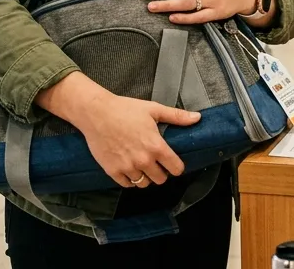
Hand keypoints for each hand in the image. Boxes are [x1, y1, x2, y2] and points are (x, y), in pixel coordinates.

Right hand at [73, 90, 200, 187]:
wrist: (96, 113)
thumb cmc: (125, 109)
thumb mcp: (153, 109)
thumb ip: (177, 116)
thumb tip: (197, 118)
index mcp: (156, 146)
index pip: (175, 168)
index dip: (177, 167)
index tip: (173, 164)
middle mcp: (143, 160)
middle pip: (160, 179)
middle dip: (161, 173)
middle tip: (157, 164)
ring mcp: (127, 167)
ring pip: (144, 184)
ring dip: (146, 177)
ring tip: (143, 166)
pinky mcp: (112, 171)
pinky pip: (127, 184)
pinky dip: (130, 179)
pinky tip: (130, 169)